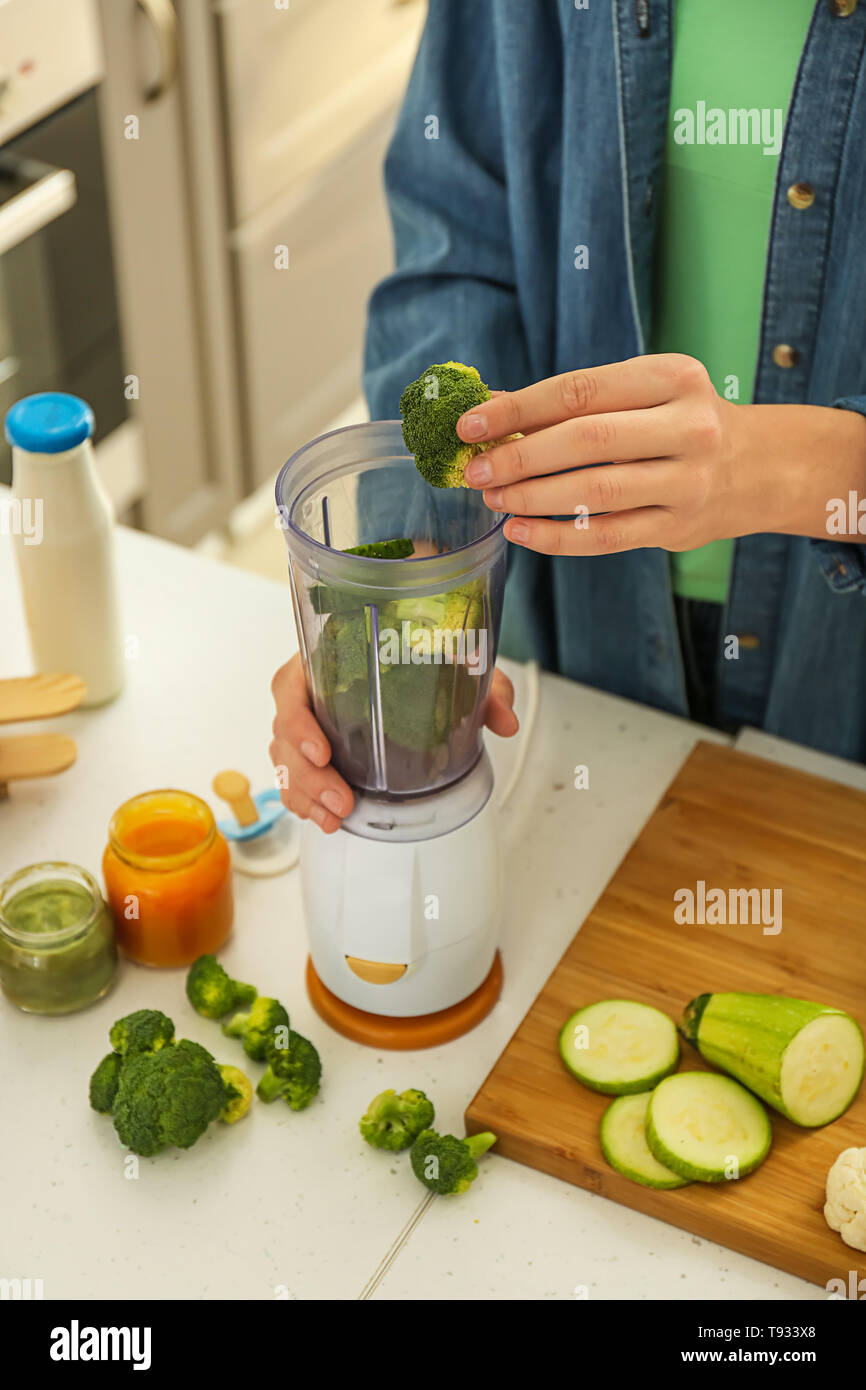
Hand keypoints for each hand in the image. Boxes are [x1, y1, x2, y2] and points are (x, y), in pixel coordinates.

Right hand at [270, 654, 518, 832]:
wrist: (419, 664)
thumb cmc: (424, 656)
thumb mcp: (458, 665)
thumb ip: (484, 687)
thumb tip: (505, 721)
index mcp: (328, 659)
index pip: (291, 685)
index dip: (298, 720)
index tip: (321, 749)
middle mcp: (310, 690)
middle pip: (283, 732)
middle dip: (308, 775)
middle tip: (343, 800)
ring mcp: (308, 721)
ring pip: (284, 759)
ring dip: (306, 794)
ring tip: (336, 818)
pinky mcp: (311, 748)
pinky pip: (293, 777)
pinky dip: (305, 802)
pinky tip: (326, 820)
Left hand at [457, 354, 865, 552]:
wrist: (759, 467)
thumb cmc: (681, 423)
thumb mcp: (641, 393)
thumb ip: (572, 401)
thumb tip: (492, 409)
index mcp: (671, 377)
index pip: (579, 390)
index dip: (518, 409)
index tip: (471, 425)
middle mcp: (687, 426)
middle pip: (586, 441)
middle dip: (520, 457)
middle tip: (476, 471)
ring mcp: (687, 481)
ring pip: (595, 493)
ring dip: (533, 498)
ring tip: (494, 499)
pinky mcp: (679, 527)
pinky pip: (606, 537)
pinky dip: (557, 537)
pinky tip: (522, 532)